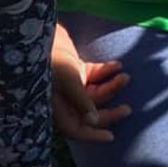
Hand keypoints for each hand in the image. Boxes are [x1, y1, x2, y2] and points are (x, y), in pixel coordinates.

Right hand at [49, 24, 130, 143]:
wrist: (40, 29)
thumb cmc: (50, 57)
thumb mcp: (67, 81)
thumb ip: (82, 101)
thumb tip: (94, 122)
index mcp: (56, 107)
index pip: (74, 129)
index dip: (91, 135)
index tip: (110, 137)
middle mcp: (64, 99)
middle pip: (90, 113)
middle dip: (109, 113)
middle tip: (127, 110)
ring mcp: (71, 85)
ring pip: (96, 93)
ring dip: (112, 87)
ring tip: (125, 77)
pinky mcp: (75, 69)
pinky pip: (95, 75)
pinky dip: (106, 71)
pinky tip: (118, 65)